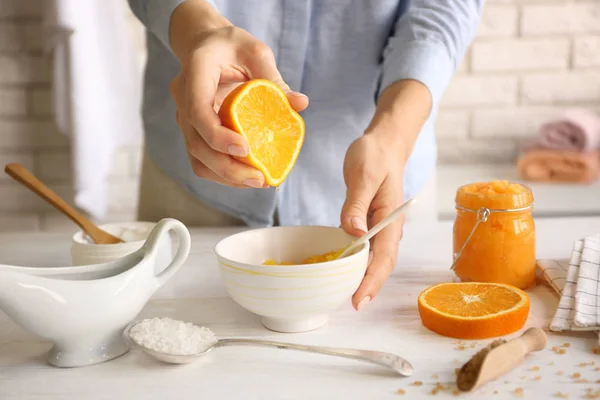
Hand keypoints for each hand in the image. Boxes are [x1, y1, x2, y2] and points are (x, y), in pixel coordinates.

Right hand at [168, 1, 308, 187]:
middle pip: (196, 143)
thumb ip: (275, 78)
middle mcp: (183, 97)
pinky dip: (221, 172)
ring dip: (224, 175)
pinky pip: (200, 158)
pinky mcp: (191, 130)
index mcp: (195, 72)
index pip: (199, 111)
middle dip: (227, 167)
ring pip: (196, 156)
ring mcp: (183, 116)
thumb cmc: (232, 46)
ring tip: (256, 181)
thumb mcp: (256, 52)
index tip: (246, 149)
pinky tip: (245, 176)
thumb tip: (300, 104)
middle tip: (259, 178)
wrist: (204, 44)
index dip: (219, 136)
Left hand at [340, 79, 431, 310]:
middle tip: (352, 305)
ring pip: (374, 259)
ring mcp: (380, 226)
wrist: (383, 144)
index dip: (371, 280)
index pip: (384, 256)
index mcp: (390, 217)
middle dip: (369, 286)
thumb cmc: (375, 155)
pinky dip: (357, 262)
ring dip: (363, 278)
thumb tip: (353, 233)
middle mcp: (388, 227)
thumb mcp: (364, 174)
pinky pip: (365, 248)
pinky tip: (344, 270)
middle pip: (381, 264)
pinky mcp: (370, 223)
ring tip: (347, 295)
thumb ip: (357, 203)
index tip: (359, 299)